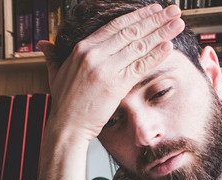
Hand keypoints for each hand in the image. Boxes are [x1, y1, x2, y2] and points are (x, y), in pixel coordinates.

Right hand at [41, 4, 184, 142]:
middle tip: (173, 11)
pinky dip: (156, 55)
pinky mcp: (115, 84)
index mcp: (82, 48)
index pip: (115, 26)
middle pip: (131, 31)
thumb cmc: (64, 103)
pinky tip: (169, 46)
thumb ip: (53, 56)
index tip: (153, 10)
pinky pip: (140, 66)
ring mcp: (105, 69)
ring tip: (177, 24)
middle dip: (155, 20)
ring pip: (139, 46)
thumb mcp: (55, 74)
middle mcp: (94, 54)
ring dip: (161, 33)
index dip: (137, 16)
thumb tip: (44, 45)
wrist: (66, 126)